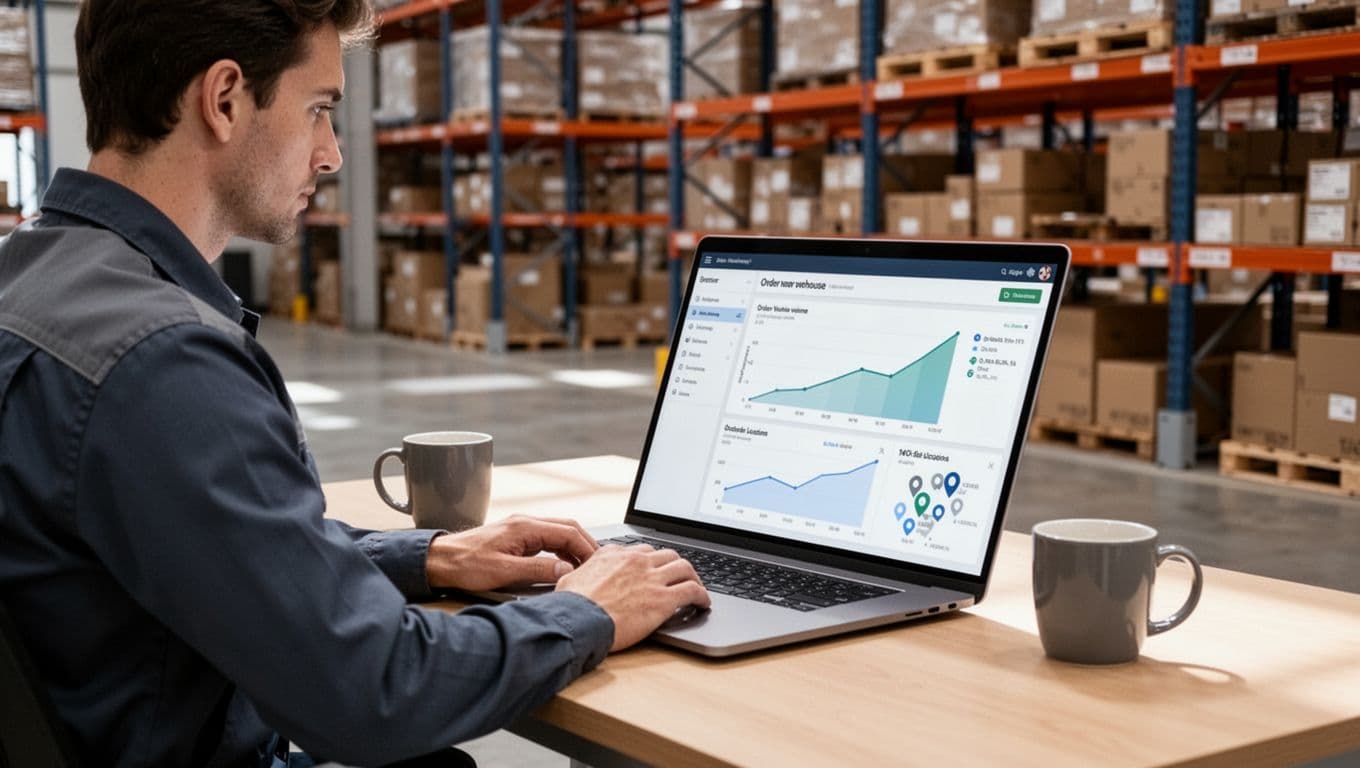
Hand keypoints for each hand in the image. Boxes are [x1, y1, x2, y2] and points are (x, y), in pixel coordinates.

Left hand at [425, 515, 597, 591]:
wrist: (441, 560)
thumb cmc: (466, 565)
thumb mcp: (503, 572)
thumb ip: (537, 571)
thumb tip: (566, 571)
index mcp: (525, 527)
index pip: (568, 532)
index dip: (587, 549)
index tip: (598, 565)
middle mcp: (525, 522)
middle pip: (568, 527)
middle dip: (586, 545)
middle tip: (598, 566)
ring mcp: (522, 528)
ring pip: (559, 532)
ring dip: (574, 548)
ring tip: (585, 568)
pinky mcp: (517, 537)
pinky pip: (548, 538)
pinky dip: (561, 549)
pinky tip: (564, 564)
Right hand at [555, 544, 709, 651]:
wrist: (578, 621)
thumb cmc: (571, 605)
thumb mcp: (573, 578)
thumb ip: (586, 571)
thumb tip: (582, 573)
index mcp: (615, 554)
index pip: (642, 550)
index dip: (652, 560)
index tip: (654, 568)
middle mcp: (636, 561)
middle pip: (667, 554)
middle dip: (675, 564)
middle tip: (679, 575)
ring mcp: (652, 579)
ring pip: (684, 567)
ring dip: (693, 576)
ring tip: (696, 586)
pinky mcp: (663, 599)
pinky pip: (692, 590)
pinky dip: (702, 595)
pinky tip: (703, 603)